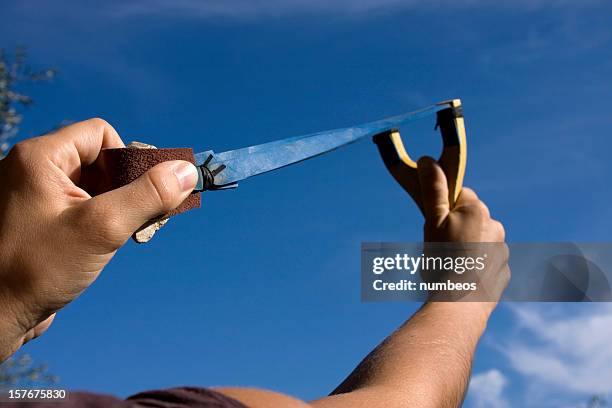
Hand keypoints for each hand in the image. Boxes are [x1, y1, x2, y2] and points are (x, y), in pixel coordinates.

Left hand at [0, 119, 197, 360]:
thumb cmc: (35, 269)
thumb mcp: (102, 228)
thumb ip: (148, 195)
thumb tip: (187, 170)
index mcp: (40, 158)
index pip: (101, 134)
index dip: (127, 160)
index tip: (137, 195)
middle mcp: (34, 170)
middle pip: (99, 160)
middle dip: (126, 187)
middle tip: (135, 219)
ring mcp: (34, 197)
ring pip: (93, 186)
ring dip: (117, 207)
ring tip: (118, 236)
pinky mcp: (39, 222)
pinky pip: (81, 208)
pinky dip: (101, 222)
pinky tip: (102, 247)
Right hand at [416, 156, 509, 303]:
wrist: (459, 304)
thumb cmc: (442, 260)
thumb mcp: (432, 221)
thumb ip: (433, 189)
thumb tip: (428, 159)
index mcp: (478, 210)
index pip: (460, 195)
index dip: (444, 207)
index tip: (434, 224)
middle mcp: (496, 226)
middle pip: (470, 218)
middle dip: (455, 228)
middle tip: (438, 247)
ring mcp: (503, 251)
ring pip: (479, 241)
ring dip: (466, 247)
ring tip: (448, 266)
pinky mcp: (504, 273)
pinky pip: (487, 263)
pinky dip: (475, 267)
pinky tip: (461, 278)